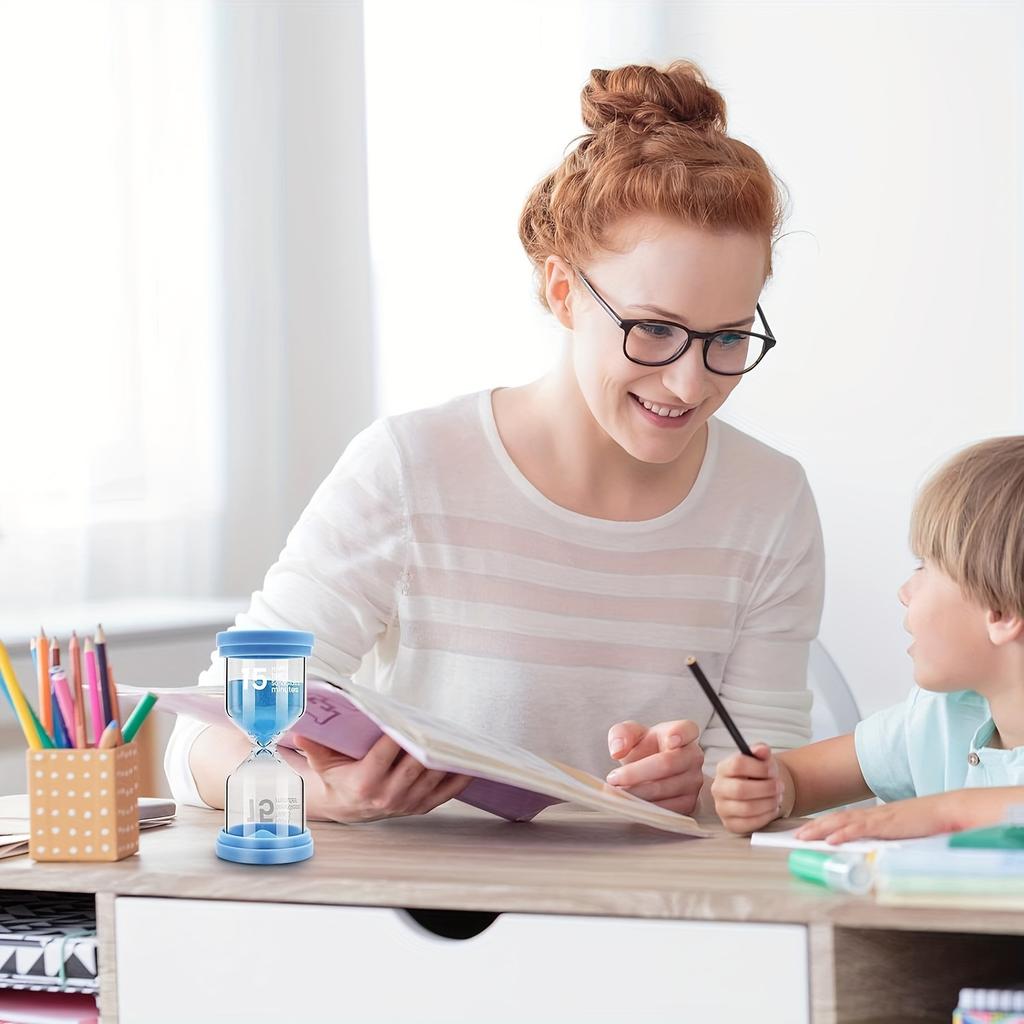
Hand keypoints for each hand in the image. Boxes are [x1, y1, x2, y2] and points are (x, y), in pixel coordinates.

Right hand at [294, 733, 471, 823]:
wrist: (345, 807)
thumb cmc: (336, 777)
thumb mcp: (321, 762)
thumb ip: (313, 745)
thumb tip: (298, 729)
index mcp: (364, 782)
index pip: (385, 755)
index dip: (398, 737)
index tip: (409, 721)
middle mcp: (387, 796)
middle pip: (413, 766)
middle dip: (428, 745)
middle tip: (442, 725)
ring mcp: (406, 803)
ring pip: (432, 778)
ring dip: (447, 759)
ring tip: (460, 739)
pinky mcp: (420, 807)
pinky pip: (445, 793)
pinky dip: (459, 779)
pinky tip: (471, 763)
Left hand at [604, 720, 703, 814]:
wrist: (651, 771)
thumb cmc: (645, 748)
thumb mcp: (630, 734)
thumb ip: (621, 734)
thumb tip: (618, 749)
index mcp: (684, 732)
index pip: (686, 730)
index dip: (679, 734)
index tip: (670, 740)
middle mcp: (693, 756)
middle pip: (666, 764)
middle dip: (636, 773)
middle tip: (613, 778)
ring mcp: (695, 781)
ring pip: (664, 788)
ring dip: (637, 792)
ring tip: (618, 791)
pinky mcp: (691, 803)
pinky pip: (667, 808)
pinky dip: (646, 807)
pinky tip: (631, 803)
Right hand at [711, 743, 784, 833]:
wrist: (757, 793)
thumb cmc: (757, 775)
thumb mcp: (760, 760)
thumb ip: (761, 751)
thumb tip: (762, 750)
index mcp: (723, 768)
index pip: (737, 765)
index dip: (759, 768)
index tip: (772, 770)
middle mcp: (718, 788)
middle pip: (741, 789)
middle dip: (766, 788)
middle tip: (779, 786)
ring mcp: (722, 808)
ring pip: (747, 808)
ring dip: (769, 803)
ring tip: (777, 797)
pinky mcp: (731, 824)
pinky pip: (750, 824)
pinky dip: (766, 816)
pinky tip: (772, 809)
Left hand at [793, 792, 964, 844]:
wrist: (949, 810)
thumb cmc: (929, 823)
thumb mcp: (903, 832)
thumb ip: (888, 838)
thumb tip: (876, 850)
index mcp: (876, 817)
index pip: (844, 819)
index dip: (824, 825)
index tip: (809, 832)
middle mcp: (873, 815)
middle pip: (837, 819)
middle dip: (815, 828)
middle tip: (796, 836)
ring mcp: (879, 818)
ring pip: (843, 822)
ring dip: (821, 829)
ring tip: (804, 837)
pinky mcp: (888, 824)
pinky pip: (861, 829)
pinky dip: (844, 833)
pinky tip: (831, 839)